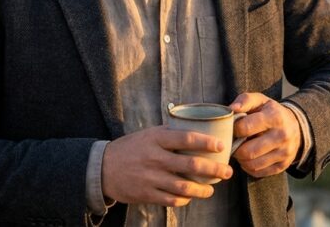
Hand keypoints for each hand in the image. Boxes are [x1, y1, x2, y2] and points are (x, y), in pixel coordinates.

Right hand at [101, 126, 232, 206]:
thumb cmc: (130, 148)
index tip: (221, 147)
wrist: (101, 168)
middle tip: (227, 172)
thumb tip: (197, 129)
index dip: (206, 143)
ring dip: (203, 190)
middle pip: (191, 165)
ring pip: (184, 187)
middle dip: (214, 170)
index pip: (187, 138)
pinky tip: (191, 196)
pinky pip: (171, 200)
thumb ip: (170, 133)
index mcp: (157, 138)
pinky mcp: (146, 194)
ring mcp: (151, 178)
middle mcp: (155, 158)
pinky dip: (185, 199)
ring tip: (212, 189)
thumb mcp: (148, 134)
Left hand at [229, 93, 301, 177]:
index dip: (234, 129)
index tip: (234, 128)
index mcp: (275, 117)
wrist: (295, 126)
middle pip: (248, 151)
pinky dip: (249, 167)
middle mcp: (282, 136)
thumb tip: (232, 109)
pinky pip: (258, 172)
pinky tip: (249, 158)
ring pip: (252, 164)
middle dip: (236, 149)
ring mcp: (284, 153)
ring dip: (241, 159)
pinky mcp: (283, 165)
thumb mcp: (261, 100)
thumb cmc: (271, 112)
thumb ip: (245, 100)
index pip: (245, 128)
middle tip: (234, 143)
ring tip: (241, 150)